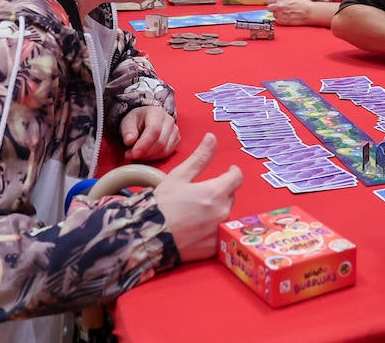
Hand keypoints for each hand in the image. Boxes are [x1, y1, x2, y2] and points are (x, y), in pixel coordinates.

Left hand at [120, 106, 180, 161]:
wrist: (146, 119)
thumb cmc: (137, 120)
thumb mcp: (128, 122)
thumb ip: (128, 131)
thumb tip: (130, 141)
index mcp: (157, 113)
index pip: (154, 130)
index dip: (144, 144)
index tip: (133, 153)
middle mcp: (169, 121)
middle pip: (160, 142)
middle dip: (145, 153)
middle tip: (130, 155)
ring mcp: (174, 130)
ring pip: (164, 149)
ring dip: (149, 156)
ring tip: (136, 154)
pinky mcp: (176, 139)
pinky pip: (167, 153)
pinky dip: (155, 157)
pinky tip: (146, 155)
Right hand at [152, 134, 242, 262]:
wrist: (147, 237)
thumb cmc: (162, 204)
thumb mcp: (179, 176)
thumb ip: (200, 157)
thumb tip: (212, 136)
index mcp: (216, 192)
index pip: (237, 178)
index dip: (233, 171)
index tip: (228, 170)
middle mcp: (223, 212)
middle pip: (230, 196)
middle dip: (221, 191)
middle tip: (202, 193)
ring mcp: (219, 232)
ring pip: (225, 214)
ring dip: (217, 210)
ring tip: (196, 212)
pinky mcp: (214, 248)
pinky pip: (220, 234)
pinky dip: (213, 229)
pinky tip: (197, 228)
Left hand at [266, 0, 314, 24]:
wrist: (308, 12)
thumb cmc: (301, 3)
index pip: (269, 0)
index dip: (272, 1)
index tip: (274, 3)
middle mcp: (278, 5)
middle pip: (269, 8)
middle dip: (273, 8)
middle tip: (279, 8)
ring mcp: (280, 14)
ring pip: (273, 14)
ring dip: (278, 14)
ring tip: (286, 12)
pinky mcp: (282, 21)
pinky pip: (277, 20)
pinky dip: (281, 19)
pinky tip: (287, 17)